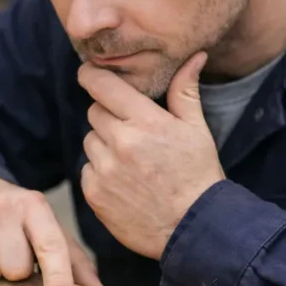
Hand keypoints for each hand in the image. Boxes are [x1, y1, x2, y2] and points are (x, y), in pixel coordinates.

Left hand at [77, 52, 224, 259]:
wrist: (194, 228)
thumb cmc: (198, 176)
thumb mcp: (197, 130)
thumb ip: (185, 91)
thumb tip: (194, 57)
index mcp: (145, 122)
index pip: (102, 85)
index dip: (91, 75)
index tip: (89, 74)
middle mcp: (121, 143)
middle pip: (94, 112)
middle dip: (109, 117)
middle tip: (133, 133)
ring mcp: (105, 170)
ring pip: (90, 141)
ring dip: (104, 146)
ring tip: (133, 162)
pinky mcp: (95, 194)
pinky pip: (87, 170)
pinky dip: (100, 173)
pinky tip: (125, 183)